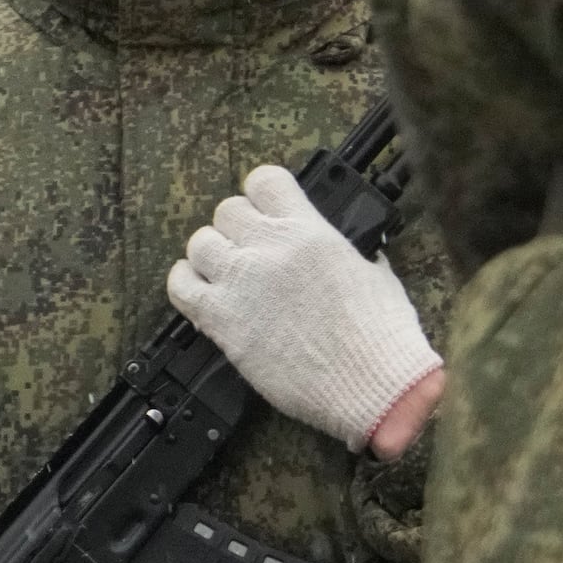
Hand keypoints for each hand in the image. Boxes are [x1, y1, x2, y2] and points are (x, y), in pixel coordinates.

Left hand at [167, 165, 442, 450]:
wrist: (371, 382)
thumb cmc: (382, 333)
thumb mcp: (375, 273)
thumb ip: (347, 253)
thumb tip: (337, 250)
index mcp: (311, 231)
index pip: (266, 181)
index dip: (264, 193)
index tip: (269, 208)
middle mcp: (270, 249)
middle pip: (227, 210)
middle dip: (239, 226)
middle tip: (253, 247)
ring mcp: (240, 284)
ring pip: (199, 243)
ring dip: (213, 254)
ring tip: (230, 272)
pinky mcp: (222, 321)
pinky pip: (180, 286)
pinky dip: (187, 283)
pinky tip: (205, 293)